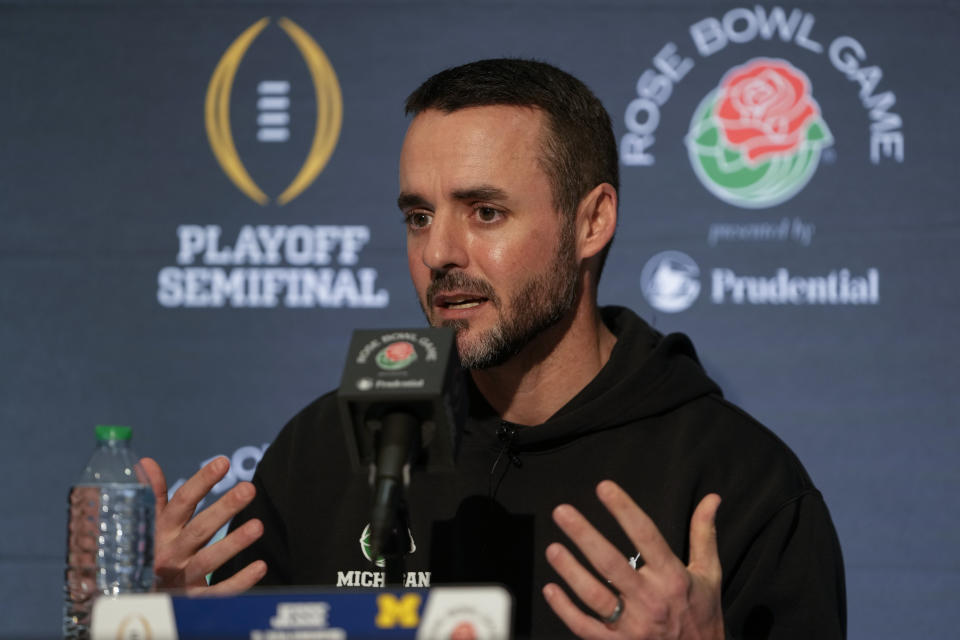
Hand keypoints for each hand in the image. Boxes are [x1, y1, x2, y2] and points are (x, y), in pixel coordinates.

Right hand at [140, 456, 266, 594]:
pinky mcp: (192, 600)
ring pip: (208, 561)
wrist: (130, 601)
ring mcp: (181, 578)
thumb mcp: (147, 524)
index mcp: (160, 532)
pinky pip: (218, 592)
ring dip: (233, 543)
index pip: (181, 502)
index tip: (223, 462)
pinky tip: (261, 566)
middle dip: (225, 508)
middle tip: (249, 489)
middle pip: (200, 529)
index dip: (202, 482)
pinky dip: (239, 581)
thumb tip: (147, 462)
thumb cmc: (148, 552)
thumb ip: (152, 496)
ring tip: (258, 526)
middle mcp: (170, 553)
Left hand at [543, 480, 723, 639]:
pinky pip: (586, 628)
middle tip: (562, 512)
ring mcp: (633, 625)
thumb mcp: (709, 574)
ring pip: (595, 596)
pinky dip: (566, 610)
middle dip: (585, 536)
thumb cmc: (702, 614)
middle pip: (612, 563)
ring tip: (553, 549)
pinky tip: (551, 589)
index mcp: (672, 577)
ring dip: (571, 571)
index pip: (646, 535)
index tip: (604, 487)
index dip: (624, 510)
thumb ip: (704, 534)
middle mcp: (651, 600)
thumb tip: (712, 499)